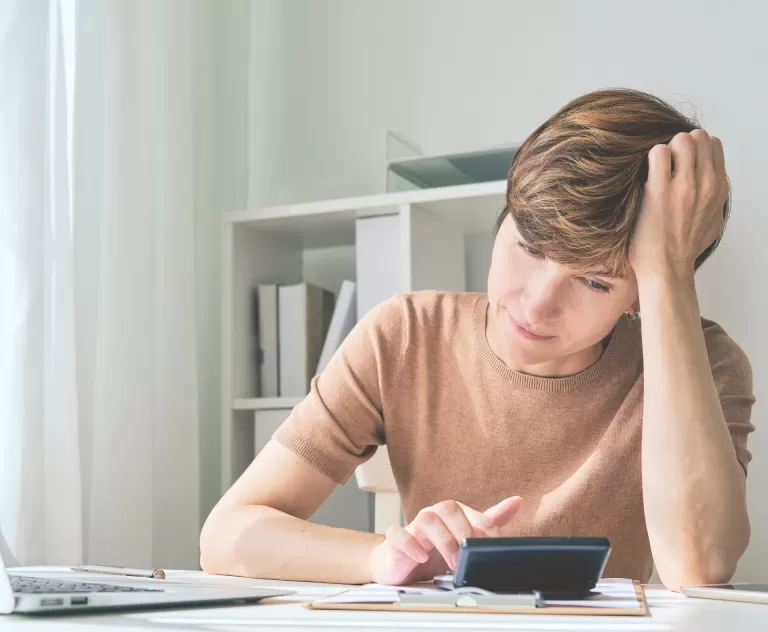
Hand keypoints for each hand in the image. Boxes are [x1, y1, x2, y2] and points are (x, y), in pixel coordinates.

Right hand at [368, 496, 522, 585]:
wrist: (400, 565)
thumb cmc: (433, 550)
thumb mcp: (465, 538)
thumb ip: (490, 521)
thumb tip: (517, 501)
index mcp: (452, 514)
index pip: (472, 513)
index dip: (485, 528)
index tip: (493, 547)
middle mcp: (433, 515)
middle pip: (448, 508)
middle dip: (464, 531)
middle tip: (472, 554)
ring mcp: (413, 526)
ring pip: (426, 518)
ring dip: (443, 540)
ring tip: (453, 562)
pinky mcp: (394, 541)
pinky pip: (397, 534)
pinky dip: (409, 544)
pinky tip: (420, 557)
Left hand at [629, 130, 727, 284]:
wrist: (666, 270)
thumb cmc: (684, 249)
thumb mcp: (713, 221)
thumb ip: (714, 198)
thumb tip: (711, 184)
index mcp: (719, 189)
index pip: (713, 145)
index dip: (693, 148)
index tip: (679, 161)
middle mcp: (706, 184)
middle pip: (697, 137)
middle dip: (678, 144)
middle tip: (664, 163)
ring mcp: (684, 186)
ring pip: (680, 140)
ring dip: (664, 149)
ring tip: (653, 170)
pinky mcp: (659, 191)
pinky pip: (658, 152)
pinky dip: (649, 158)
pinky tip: (643, 176)